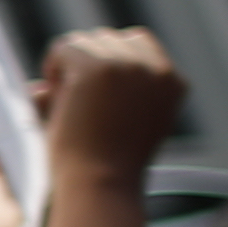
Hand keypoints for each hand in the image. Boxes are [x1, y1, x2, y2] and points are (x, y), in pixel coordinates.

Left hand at [32, 27, 186, 196]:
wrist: (100, 187)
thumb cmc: (107, 166)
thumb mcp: (129, 123)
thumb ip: (118, 91)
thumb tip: (55, 78)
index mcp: (174, 82)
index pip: (138, 43)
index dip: (108, 62)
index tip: (94, 94)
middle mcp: (157, 70)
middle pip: (110, 39)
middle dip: (87, 64)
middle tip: (76, 103)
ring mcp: (129, 66)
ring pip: (86, 41)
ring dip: (69, 67)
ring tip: (68, 103)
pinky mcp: (98, 69)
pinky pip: (64, 47)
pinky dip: (53, 66)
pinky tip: (56, 96)